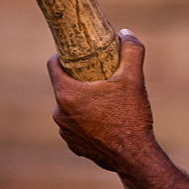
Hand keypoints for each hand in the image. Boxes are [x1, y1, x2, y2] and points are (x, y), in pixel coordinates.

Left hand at [48, 30, 156, 173]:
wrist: (135, 156)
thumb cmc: (131, 115)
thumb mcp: (133, 78)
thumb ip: (131, 51)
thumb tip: (126, 33)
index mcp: (67, 94)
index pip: (53, 66)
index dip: (63, 55)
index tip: (77, 52)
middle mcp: (59, 114)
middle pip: (64, 86)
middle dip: (79, 79)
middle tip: (99, 76)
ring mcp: (65, 132)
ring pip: (70, 107)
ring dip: (83, 101)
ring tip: (105, 99)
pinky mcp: (74, 146)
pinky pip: (76, 126)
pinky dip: (87, 120)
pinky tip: (105, 120)